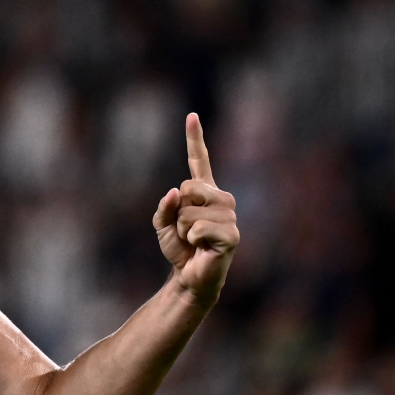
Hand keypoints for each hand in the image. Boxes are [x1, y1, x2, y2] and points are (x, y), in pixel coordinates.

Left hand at [153, 113, 238, 307]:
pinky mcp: (232, 235)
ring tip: (194, 240)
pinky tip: (202, 247)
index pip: (199, 161)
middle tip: (187, 230)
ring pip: (190, 212)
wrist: (189, 277)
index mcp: (204, 192)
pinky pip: (198, 228)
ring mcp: (229, 216)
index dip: (195, 138)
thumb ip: (164, 207)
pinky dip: (192, 239)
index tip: (192, 116)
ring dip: (184, 229)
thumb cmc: (178, 249)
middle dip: (178, 212)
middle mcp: (221, 199)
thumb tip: (175, 192)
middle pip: (188, 188)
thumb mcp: (162, 225)